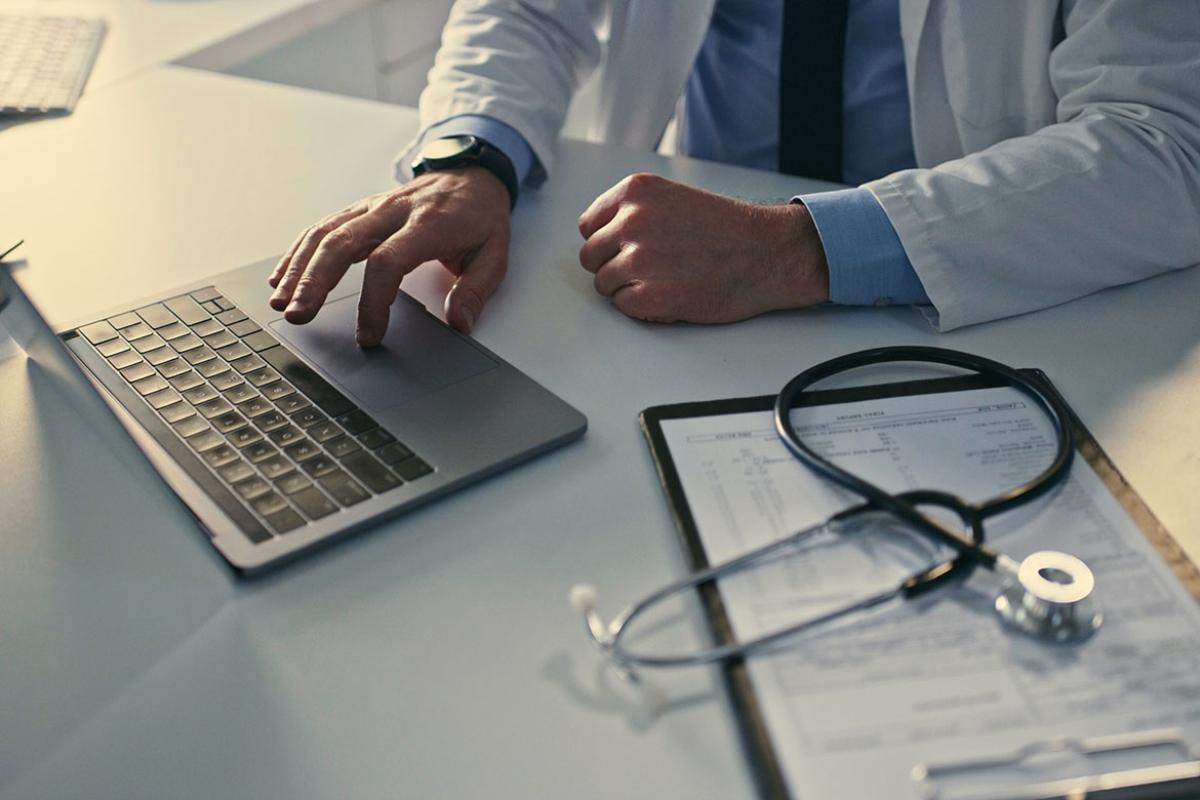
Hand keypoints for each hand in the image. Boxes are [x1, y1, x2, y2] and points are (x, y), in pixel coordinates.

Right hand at [268, 167, 510, 345]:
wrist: (472, 174)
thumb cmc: (480, 217)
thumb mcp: (495, 254)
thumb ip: (476, 290)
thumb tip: (460, 324)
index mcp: (427, 224)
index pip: (388, 262)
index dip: (374, 301)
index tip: (368, 334)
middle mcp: (393, 212)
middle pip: (343, 243)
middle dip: (315, 282)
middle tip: (298, 315)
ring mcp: (373, 208)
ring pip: (326, 233)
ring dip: (299, 268)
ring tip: (280, 301)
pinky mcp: (361, 210)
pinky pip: (323, 227)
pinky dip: (299, 251)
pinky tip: (283, 276)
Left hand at [577, 173, 828, 322]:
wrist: (766, 252)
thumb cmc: (726, 229)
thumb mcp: (672, 198)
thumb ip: (634, 212)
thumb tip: (602, 238)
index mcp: (635, 191)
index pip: (588, 225)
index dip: (607, 242)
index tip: (626, 249)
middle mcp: (631, 221)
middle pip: (592, 256)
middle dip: (613, 266)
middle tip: (647, 269)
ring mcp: (639, 259)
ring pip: (604, 284)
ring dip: (627, 288)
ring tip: (662, 281)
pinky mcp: (650, 295)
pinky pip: (622, 306)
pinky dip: (642, 307)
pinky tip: (668, 295)